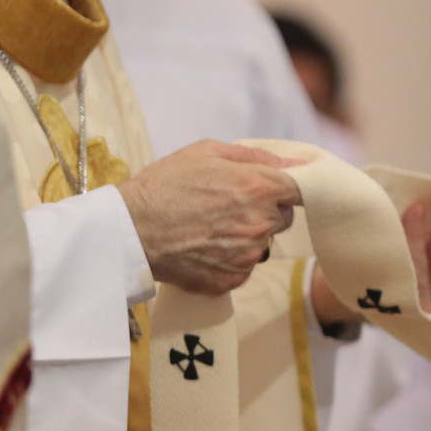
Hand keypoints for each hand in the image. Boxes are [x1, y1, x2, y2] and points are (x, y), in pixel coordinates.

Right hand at [118, 141, 303, 294]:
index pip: (300, 190)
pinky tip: (204, 247)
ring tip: (210, 228)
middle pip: (282, 218)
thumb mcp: (207, 152)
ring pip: (262, 244)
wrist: (130, 229)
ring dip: (246, 237)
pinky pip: (244, 267)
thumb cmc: (165, 185)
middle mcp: (260, 223)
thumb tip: (291, 163)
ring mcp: (248, 255)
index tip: (278, 190)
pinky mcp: (233, 279)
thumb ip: (255, 156)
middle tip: (228, 206)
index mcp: (259, 188)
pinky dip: (230, 259)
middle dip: (264, 211)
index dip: (288, 189)